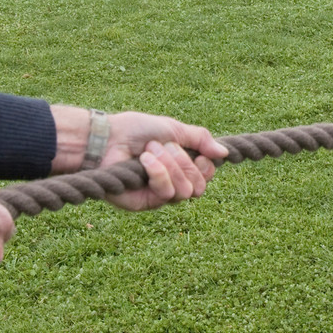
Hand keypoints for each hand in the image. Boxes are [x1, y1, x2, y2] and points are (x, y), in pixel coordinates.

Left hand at [99, 112, 225, 210]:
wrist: (107, 137)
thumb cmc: (137, 130)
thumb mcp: (174, 129)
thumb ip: (201, 139)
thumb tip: (224, 153)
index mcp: (180, 166)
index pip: (206, 177)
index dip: (206, 167)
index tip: (198, 153)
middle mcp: (172, 183)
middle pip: (199, 186)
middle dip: (184, 162)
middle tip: (164, 146)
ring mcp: (158, 195)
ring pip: (185, 191)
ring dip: (169, 165)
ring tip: (149, 151)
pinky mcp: (144, 203)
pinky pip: (166, 194)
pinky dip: (157, 173)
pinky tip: (144, 161)